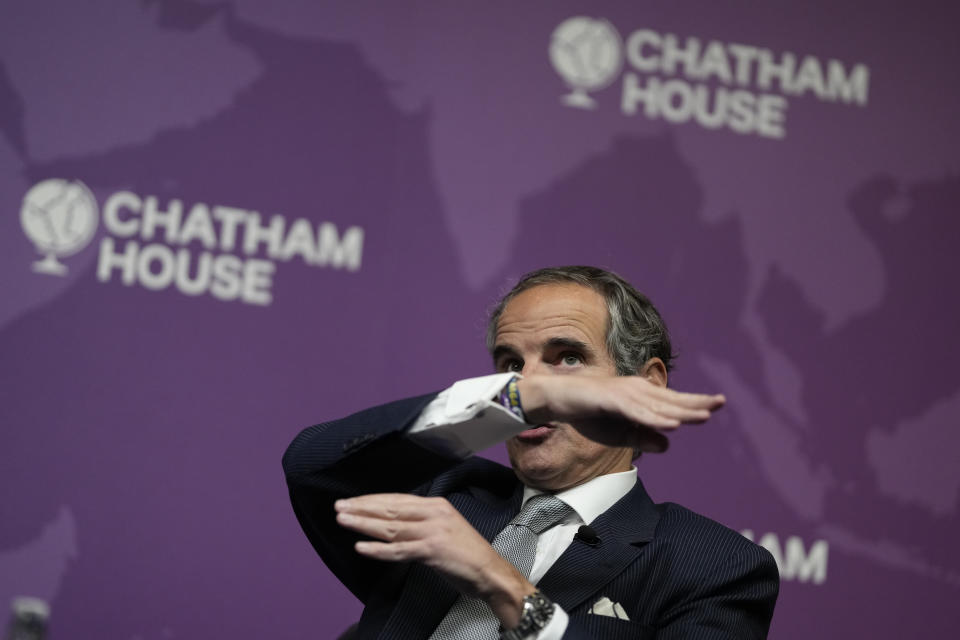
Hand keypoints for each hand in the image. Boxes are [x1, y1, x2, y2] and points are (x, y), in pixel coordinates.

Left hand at [335, 494, 532, 626]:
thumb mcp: (445, 528)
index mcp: (437, 505)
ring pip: (391, 527)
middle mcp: (434, 514)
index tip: (352, 501)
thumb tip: (395, 521)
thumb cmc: (468, 554)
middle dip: (362, 508)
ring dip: (364, 524)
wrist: (491, 572)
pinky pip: (400, 549)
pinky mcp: (433, 550)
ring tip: (344, 521)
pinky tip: (361, 547)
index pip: (397, 499)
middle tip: (339, 507)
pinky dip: (379, 549)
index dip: (372, 500)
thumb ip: (422, 522)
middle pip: (391, 509)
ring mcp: (433, 531)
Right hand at [517, 375, 724, 452]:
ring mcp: (623, 394)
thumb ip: (642, 437)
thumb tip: (669, 444)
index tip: (717, 404)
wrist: (558, 399)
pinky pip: (636, 412)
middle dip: (695, 403)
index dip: (694, 403)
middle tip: (720, 403)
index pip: (671, 402)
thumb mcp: (618, 433)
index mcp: (639, 396)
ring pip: (657, 406)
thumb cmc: (588, 413)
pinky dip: (654, 419)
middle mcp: (635, 390)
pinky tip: (670, 424)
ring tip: (703, 415)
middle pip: (670, 401)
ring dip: (680, 411)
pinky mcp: (610, 400)